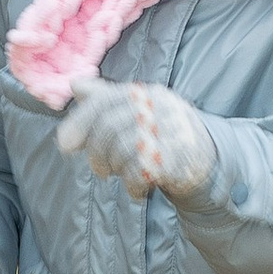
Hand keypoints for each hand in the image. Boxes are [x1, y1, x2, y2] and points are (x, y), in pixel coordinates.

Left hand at [56, 78, 216, 202]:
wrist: (207, 161)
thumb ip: (105, 99)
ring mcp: (173, 131)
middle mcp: (161, 107)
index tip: (64, 145)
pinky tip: (138, 189)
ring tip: (123, 176)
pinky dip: (132, 184)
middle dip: (97, 153)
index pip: (104, 101)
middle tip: (101, 171)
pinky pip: (142, 170)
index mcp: (146, 94)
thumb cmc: (163, 137)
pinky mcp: (181, 158)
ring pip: (124, 148)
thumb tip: (75, 84)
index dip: (80, 123)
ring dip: (116, 169)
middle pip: (110, 126)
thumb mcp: (137, 113)